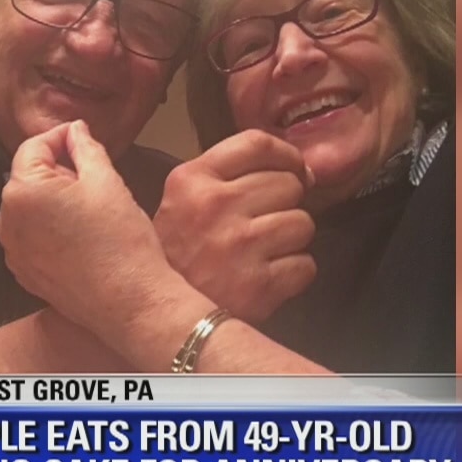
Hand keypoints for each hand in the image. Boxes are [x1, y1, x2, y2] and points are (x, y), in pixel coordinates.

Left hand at [0, 121, 175, 336]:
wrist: (130, 303)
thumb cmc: (121, 240)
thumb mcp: (107, 181)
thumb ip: (85, 147)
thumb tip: (75, 129)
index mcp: (22, 191)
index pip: (33, 147)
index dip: (61, 137)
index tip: (84, 137)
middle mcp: (6, 220)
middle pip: (28, 177)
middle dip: (58, 171)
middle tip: (96, 178)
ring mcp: (12, 251)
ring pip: (30, 208)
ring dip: (53, 200)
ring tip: (91, 210)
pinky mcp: (24, 273)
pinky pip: (31, 237)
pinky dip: (50, 229)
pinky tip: (81, 237)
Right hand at [153, 129, 316, 322]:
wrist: (156, 318)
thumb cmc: (176, 256)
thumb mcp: (183, 202)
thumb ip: (230, 177)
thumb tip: (304, 172)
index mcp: (191, 179)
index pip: (257, 143)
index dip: (287, 155)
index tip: (294, 170)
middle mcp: (215, 205)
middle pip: (288, 184)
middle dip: (285, 204)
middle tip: (264, 225)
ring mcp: (239, 244)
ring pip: (303, 224)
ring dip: (291, 241)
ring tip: (264, 253)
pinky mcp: (258, 283)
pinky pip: (305, 265)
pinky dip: (293, 275)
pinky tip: (267, 278)